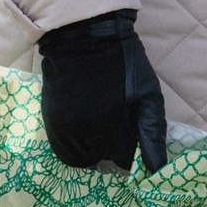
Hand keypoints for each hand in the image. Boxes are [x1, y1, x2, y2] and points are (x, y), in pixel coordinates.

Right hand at [37, 9, 166, 173]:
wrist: (85, 39)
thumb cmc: (125, 64)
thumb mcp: (148, 93)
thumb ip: (152, 132)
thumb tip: (157, 167)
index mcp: (110, 125)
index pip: (125, 160)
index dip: (134, 152)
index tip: (136, 138)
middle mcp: (82, 133)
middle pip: (104, 158)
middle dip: (115, 146)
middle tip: (120, 121)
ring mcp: (62, 130)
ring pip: (83, 157)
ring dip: (95, 147)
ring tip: (103, 120)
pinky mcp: (49, 125)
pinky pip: (65, 150)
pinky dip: (78, 144)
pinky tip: (87, 123)